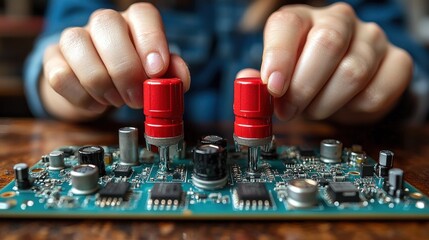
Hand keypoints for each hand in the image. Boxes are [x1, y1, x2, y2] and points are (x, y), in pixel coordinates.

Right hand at [41, 3, 189, 120]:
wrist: (99, 91)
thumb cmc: (132, 78)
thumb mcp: (156, 76)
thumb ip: (171, 75)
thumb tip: (180, 80)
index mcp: (134, 22)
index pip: (143, 14)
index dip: (151, 40)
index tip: (156, 71)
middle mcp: (104, 23)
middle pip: (107, 25)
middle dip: (124, 69)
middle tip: (136, 98)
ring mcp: (75, 38)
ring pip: (79, 47)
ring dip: (102, 84)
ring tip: (116, 100)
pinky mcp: (53, 60)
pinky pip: (60, 76)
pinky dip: (82, 98)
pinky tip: (97, 104)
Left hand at [238, 3, 411, 123]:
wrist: (343, 81)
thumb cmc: (305, 75)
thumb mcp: (278, 75)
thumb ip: (261, 80)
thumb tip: (247, 83)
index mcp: (303, 19)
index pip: (288, 24)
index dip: (278, 56)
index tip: (273, 86)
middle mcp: (339, 21)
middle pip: (327, 44)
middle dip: (303, 87)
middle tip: (288, 110)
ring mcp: (372, 39)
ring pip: (352, 72)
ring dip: (325, 103)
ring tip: (312, 109)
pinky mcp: (396, 63)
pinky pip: (375, 94)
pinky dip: (352, 112)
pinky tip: (340, 107)